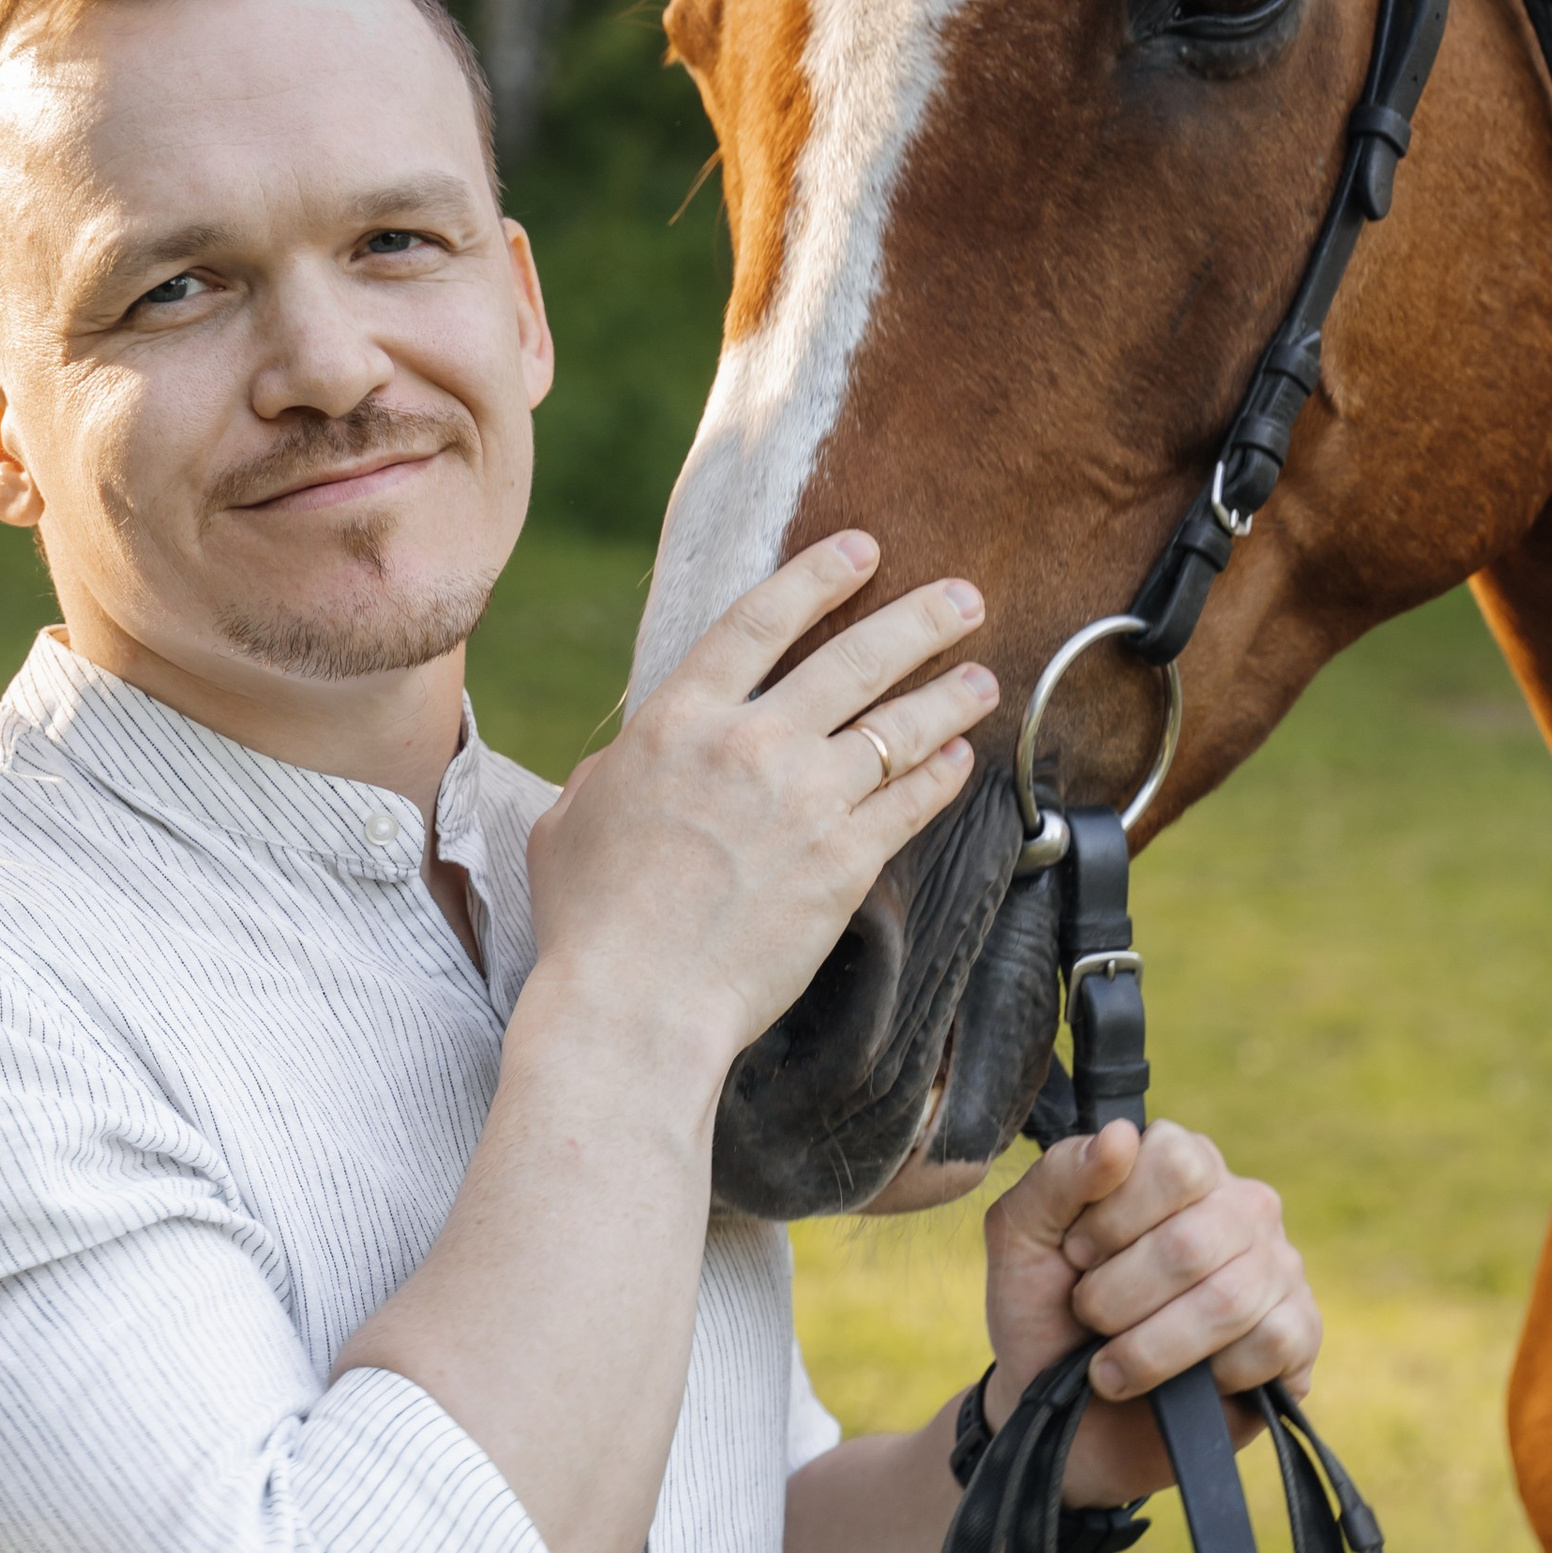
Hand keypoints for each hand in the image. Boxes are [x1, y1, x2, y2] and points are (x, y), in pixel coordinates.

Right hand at [524, 531, 995, 1104]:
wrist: (639, 1001)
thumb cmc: (590, 921)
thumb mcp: (569, 821)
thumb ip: (606, 775)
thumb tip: (622, 764)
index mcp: (678, 722)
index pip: (760, 621)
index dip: (817, 578)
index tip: (862, 551)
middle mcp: (751, 744)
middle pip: (855, 658)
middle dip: (919, 619)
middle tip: (963, 598)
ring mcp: (807, 800)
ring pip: (900, 727)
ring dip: (949, 695)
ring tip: (982, 677)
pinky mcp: (846, 861)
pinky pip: (910, 801)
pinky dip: (941, 774)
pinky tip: (960, 758)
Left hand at [981, 1119, 1321, 1505]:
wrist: (1063, 1419)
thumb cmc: (1045, 1315)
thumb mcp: (1023, 1238)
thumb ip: (1058, 1177)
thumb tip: (1120, 1138)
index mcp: (1181, 1164)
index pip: (1176, 1160)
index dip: (1113, 1218)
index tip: (1076, 1254)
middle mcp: (1241, 1205)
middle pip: (1194, 1241)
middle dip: (1117, 1297)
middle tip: (1089, 1318)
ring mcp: (1278, 1268)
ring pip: (1228, 1299)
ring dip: (1148, 1348)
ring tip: (1112, 1366)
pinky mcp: (1299, 1334)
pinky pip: (1270, 1344)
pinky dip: (1206, 1376)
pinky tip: (1183, 1381)